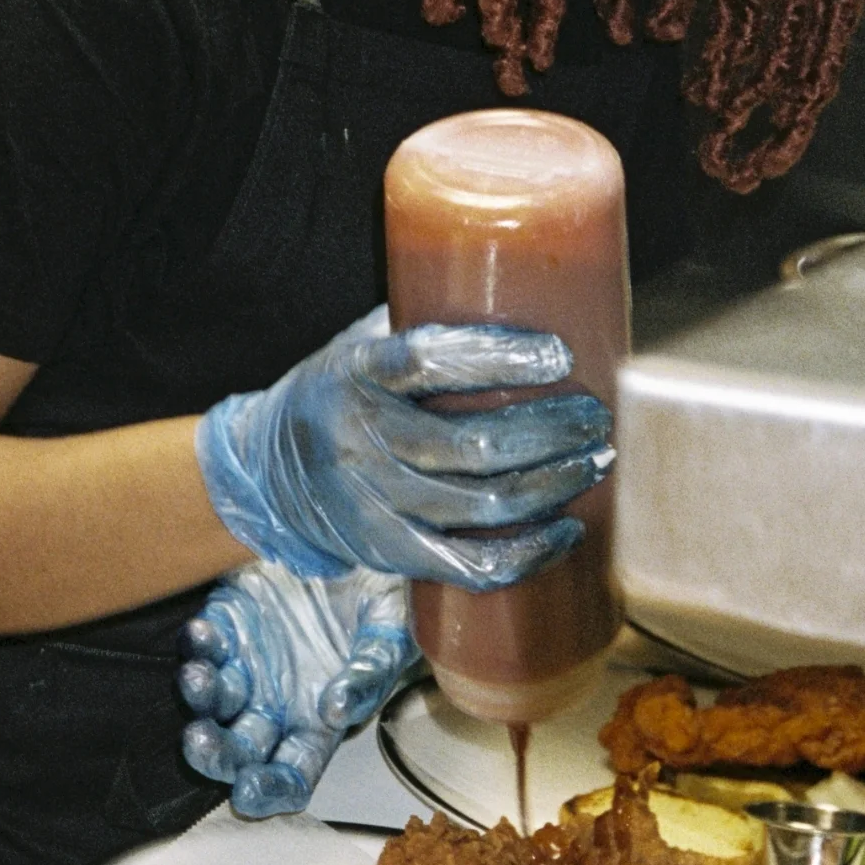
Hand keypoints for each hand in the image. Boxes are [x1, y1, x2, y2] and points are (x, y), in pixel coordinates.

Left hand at [179, 559, 417, 816]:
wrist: (361, 541)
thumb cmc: (384, 599)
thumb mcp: (391, 634)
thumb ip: (371, 674)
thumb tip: (337, 711)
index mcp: (317, 723)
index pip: (290, 775)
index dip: (268, 791)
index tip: (248, 792)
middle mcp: (274, 705)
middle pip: (236, 751)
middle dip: (215, 754)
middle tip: (202, 739)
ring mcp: (246, 667)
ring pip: (209, 701)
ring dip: (200, 697)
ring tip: (198, 677)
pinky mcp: (227, 625)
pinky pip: (203, 644)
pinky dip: (197, 644)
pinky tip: (202, 634)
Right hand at [194, 306, 611, 590]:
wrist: (269, 469)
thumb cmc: (343, 393)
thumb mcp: (362, 345)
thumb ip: (425, 330)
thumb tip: (528, 299)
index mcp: (359, 373)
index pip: (429, 360)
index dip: (498, 357)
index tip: (558, 354)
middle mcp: (362, 440)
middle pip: (473, 444)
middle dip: (551, 432)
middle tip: (594, 417)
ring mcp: (374, 502)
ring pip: (481, 505)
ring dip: (553, 484)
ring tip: (594, 461)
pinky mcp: (389, 551)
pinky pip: (470, 565)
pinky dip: (528, 552)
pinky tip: (566, 529)